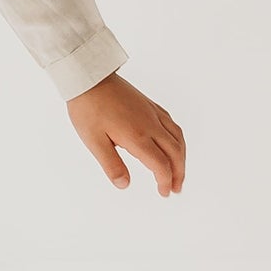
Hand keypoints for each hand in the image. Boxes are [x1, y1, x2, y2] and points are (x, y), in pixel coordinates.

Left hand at [66, 72, 185, 194]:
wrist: (89, 78)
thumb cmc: (88, 109)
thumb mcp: (93, 141)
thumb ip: (111, 165)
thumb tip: (124, 185)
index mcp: (137, 136)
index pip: (160, 164)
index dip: (165, 181)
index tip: (163, 193)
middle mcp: (151, 125)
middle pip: (175, 153)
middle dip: (179, 173)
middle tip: (176, 189)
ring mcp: (152, 113)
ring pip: (177, 138)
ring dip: (181, 157)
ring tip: (179, 171)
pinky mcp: (150, 105)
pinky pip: (172, 125)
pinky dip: (178, 140)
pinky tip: (173, 144)